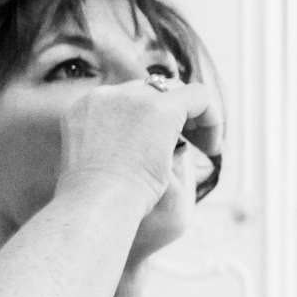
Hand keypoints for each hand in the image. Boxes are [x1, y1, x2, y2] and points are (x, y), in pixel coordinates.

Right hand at [58, 78, 220, 203]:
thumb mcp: (103, 169)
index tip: (165, 146)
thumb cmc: (99, 204)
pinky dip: (212, 119)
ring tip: (206, 146)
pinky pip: (199, 96)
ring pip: (175, 90)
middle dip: (176, 113)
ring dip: (195, 116)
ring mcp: (132, 99)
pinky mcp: (160, 109)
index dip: (151, 118)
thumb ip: (124, 147)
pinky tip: (212, 148)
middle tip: (192, 144)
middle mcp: (105, 95)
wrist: (96, 207)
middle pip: (151, 90)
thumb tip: (168, 143)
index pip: (127, 99)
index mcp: (84, 108)